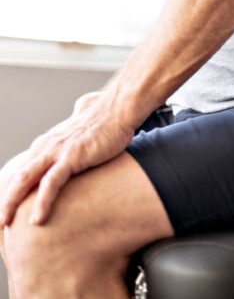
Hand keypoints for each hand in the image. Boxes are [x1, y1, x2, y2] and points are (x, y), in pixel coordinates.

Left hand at [0, 91, 134, 226]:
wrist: (119, 110)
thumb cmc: (106, 121)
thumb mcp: (81, 133)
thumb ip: (72, 139)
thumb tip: (73, 135)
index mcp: (46, 144)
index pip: (21, 171)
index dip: (10, 191)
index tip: (7, 210)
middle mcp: (45, 146)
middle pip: (16, 177)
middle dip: (4, 201)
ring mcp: (57, 151)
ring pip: (25, 180)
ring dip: (10, 204)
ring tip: (3, 225)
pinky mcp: (72, 156)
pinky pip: (51, 183)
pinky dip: (41, 202)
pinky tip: (36, 220)